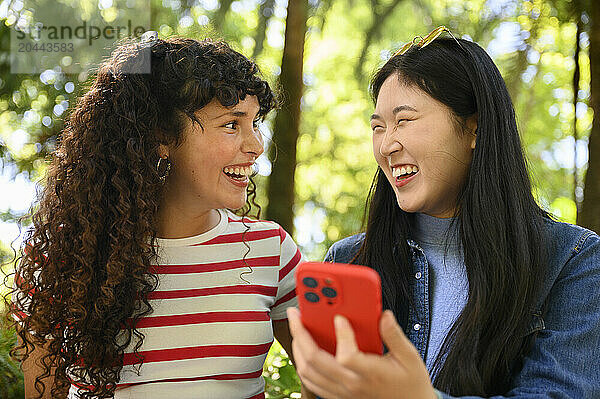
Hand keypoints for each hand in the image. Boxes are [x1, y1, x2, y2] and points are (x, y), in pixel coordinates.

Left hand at [287, 307, 436, 398]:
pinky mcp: (337, 396)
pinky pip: (311, 382)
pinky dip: (302, 364)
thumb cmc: (411, 384)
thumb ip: (394, 335)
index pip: (347, 355)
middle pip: (315, 361)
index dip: (341, 334)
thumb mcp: (410, 358)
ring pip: (307, 373)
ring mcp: (341, 392)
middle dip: (300, 334)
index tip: (340, 318)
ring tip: (297, 329)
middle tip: (295, 315)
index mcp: (370, 374)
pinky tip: (303, 349)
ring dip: (297, 349)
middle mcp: (351, 385)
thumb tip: (384, 316)